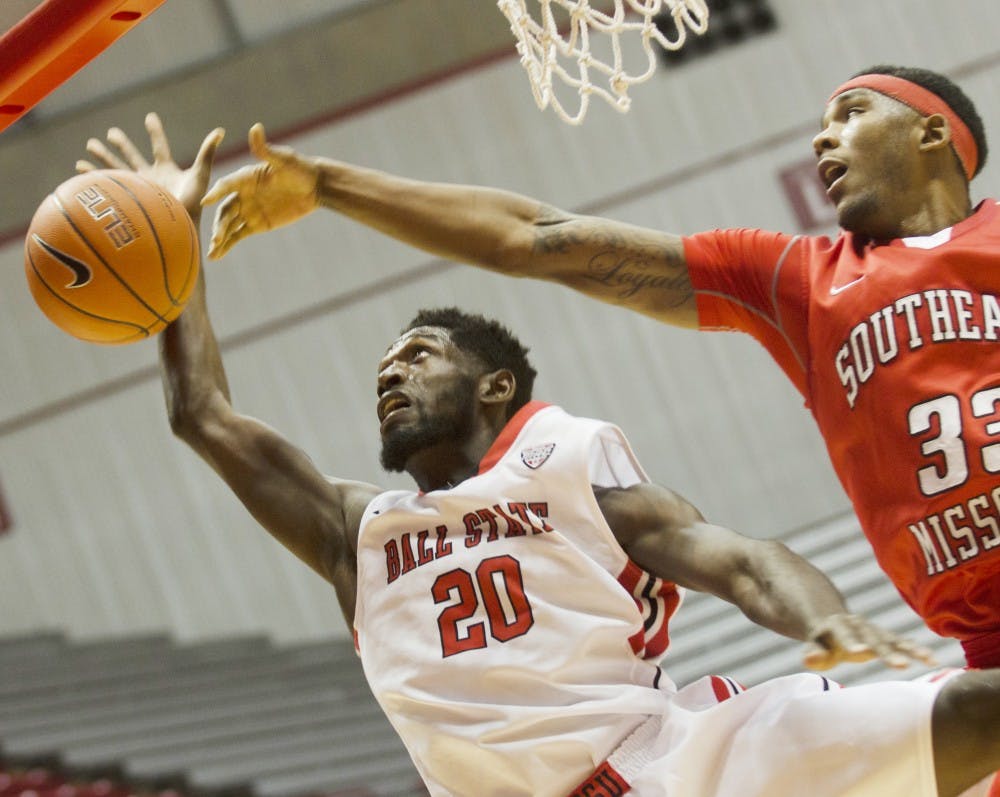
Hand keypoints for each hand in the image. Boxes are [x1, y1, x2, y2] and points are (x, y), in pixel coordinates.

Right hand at [76, 113, 223, 220]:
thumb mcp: (200, 175)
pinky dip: (93, 177)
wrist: (179, 228)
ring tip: (89, 145)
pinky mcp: (128, 198)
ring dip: (102, 157)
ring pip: (117, 168)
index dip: (155, 132)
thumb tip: (220, 131)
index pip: (160, 146)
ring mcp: (138, 188)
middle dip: (122, 144)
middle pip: (133, 155)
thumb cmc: (194, 203)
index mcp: (167, 169)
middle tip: (111, 132)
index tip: (149, 116)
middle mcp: (151, 177)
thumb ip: (207, 153)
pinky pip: (108, 185)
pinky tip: (79, 171)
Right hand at [201, 123, 320, 259]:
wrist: (315, 187)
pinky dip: (228, 245)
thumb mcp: (283, 160)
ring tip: (211, 251)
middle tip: (215, 238)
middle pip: (225, 210)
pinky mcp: (255, 224)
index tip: (205, 202)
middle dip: (219, 224)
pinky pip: (238, 235)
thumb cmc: (300, 168)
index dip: (216, 193)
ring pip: (229, 225)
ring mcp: (247, 210)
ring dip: (219, 237)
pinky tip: (217, 255)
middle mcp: (242, 194)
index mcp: (245, 177)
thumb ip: (265, 149)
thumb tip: (255, 128)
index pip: (226, 185)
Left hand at [801, 613, 937, 670]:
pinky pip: (903, 643)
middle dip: (886, 651)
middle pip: (873, 638)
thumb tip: (809, 659)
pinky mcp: (886, 637)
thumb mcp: (814, 646)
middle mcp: (858, 625)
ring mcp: (874, 630)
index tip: (858, 652)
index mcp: (836, 625)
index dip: (850, 642)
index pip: (843, 634)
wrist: (832, 621)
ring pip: (892, 639)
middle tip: (900, 665)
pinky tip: (932, 660)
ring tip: (927, 659)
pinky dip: (916, 650)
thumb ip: (813, 653)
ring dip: (909, 649)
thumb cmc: (822, 641)